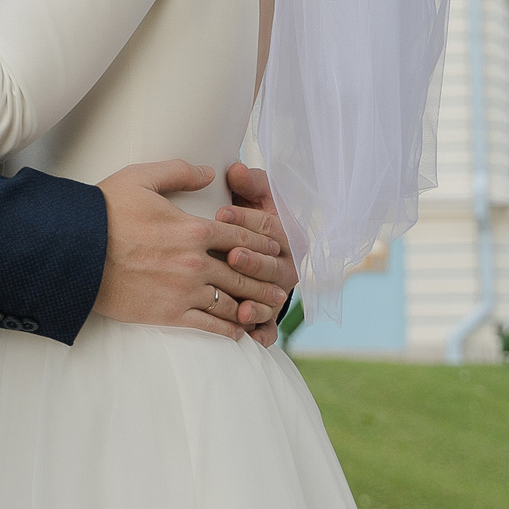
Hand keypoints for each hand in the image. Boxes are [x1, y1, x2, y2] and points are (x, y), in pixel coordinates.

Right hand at [92, 161, 294, 338]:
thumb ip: (180, 172)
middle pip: (243, 272)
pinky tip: (238, 332)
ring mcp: (183, 290)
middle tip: (282, 285)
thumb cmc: (104, 211)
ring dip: (252, 306)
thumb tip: (209, 171)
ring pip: (231, 302)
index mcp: (193, 228)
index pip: (241, 237)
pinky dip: (228, 330)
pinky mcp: (168, 314)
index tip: (275, 248)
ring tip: (267, 310)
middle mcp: (195, 262)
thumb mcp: (141, 177)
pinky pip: (208, 326)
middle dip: (266, 279)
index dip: (262, 242)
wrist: (74, 251)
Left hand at [222, 162, 300, 346]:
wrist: (251, 248)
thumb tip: (234, 170)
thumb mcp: (252, 196)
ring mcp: (279, 292)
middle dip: (252, 261)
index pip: (267, 225)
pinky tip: (251, 338)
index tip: (220, 213)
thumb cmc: (248, 216)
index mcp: (287, 233)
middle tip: (232, 256)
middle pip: (271, 264)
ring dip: (258, 303)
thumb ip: (247, 182)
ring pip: (271, 299)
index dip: (245, 218)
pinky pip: (269, 327)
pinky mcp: (269, 314)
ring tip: (242, 308)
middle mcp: (288, 265)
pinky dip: (263, 333)